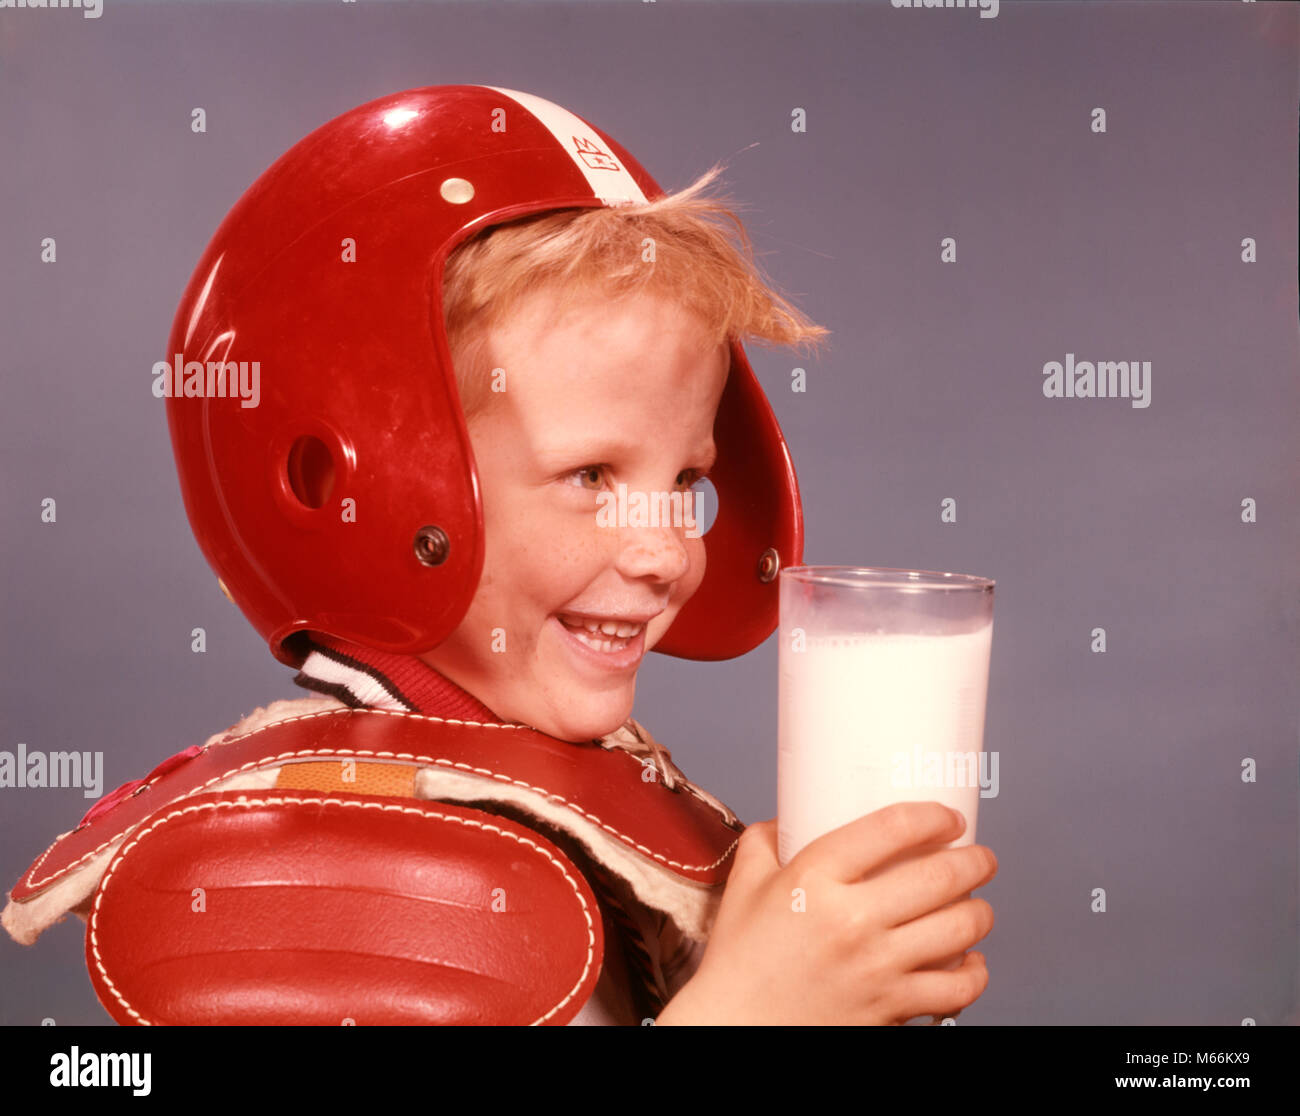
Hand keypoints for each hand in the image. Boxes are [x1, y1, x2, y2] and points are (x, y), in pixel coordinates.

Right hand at [656, 802, 995, 1024]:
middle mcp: (851, 920)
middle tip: (980, 858)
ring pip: (960, 929)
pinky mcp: (890, 1008)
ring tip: (978, 905)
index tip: (948, 817)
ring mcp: (876, 968)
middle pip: (940, 876)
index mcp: (814, 878)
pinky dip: (975, 973)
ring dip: (981, 911)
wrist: (736, 1027)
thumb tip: (796, 813)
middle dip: (975, 861)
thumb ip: (769, 839)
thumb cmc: (739, 958)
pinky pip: (956, 988)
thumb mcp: (744, 883)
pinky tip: (971, 961)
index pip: (892, 829)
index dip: (934, 815)